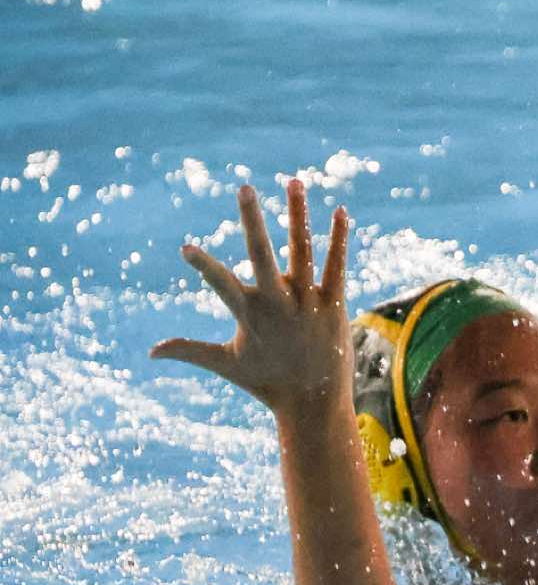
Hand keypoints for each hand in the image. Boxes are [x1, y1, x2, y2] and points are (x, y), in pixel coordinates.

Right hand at [153, 179, 351, 419]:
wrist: (315, 404)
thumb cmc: (267, 383)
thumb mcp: (225, 365)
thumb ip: (189, 351)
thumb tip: (150, 352)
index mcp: (249, 314)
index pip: (220, 284)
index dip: (203, 266)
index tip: (185, 248)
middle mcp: (279, 304)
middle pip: (262, 255)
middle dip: (252, 221)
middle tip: (244, 187)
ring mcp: (308, 303)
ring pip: (302, 251)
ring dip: (298, 215)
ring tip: (293, 181)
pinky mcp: (334, 305)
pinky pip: (337, 266)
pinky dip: (339, 239)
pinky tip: (341, 211)